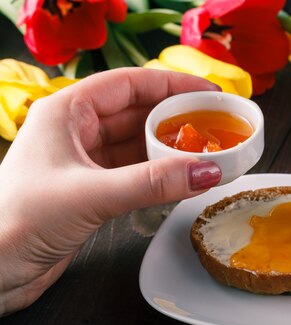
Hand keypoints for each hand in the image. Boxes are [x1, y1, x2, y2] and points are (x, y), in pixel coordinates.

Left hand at [0, 68, 221, 315]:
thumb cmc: (17, 220)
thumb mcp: (91, 194)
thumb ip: (153, 183)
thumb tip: (207, 171)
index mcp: (67, 113)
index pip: (129, 84)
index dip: (172, 85)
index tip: (210, 93)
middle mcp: (76, 132)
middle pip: (137, 114)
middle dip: (177, 118)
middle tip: (217, 126)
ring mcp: (84, 163)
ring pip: (138, 146)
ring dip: (171, 150)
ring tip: (208, 153)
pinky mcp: (91, 192)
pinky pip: (135, 174)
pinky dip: (160, 176)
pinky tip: (183, 180)